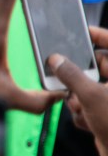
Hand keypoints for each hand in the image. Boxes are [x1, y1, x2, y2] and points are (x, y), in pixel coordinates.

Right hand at [49, 31, 107, 155]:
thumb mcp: (90, 95)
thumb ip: (70, 74)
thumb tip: (57, 60)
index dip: (99, 36)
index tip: (84, 31)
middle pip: (98, 69)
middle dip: (80, 79)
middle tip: (67, 79)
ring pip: (91, 89)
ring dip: (80, 100)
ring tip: (81, 110)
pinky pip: (91, 107)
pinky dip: (84, 114)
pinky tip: (88, 123)